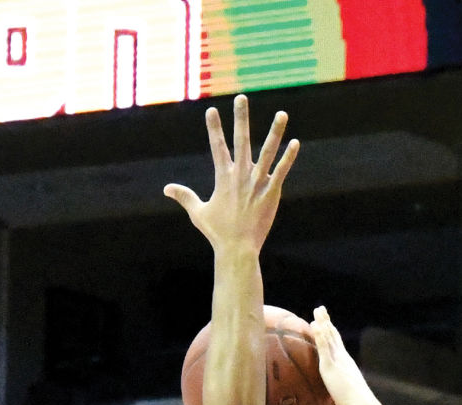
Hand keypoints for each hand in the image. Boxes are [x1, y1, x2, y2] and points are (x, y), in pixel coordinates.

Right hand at [165, 96, 297, 252]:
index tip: (212, 110)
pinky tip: (295, 142)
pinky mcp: (271, 193)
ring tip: (282, 113)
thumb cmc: (218, 233)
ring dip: (275, 131)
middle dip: (241, 118)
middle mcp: (240, 175)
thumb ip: (184, 196)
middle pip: (241, 140)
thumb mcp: (198, 213)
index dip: (214, 128)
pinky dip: (288, 157)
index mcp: (223, 177)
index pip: (217, 146)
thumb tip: (167, 189)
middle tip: (241, 97)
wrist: (237, 249)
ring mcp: (257, 183)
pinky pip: (281, 171)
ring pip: (267, 151)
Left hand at [309, 305, 370, 404]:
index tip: (326, 323)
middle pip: (333, 335)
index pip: (337, 345)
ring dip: (323, 322)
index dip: (330, 333)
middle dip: (326, 321)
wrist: (361, 404)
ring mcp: (337, 360)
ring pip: (328, 336)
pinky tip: (314, 324)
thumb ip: (341, 400)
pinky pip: (323, 346)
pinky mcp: (330, 365)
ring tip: (317, 310)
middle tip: (321, 309)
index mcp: (345, 364)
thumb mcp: (346, 399)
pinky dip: (319, 334)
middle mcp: (342, 358)